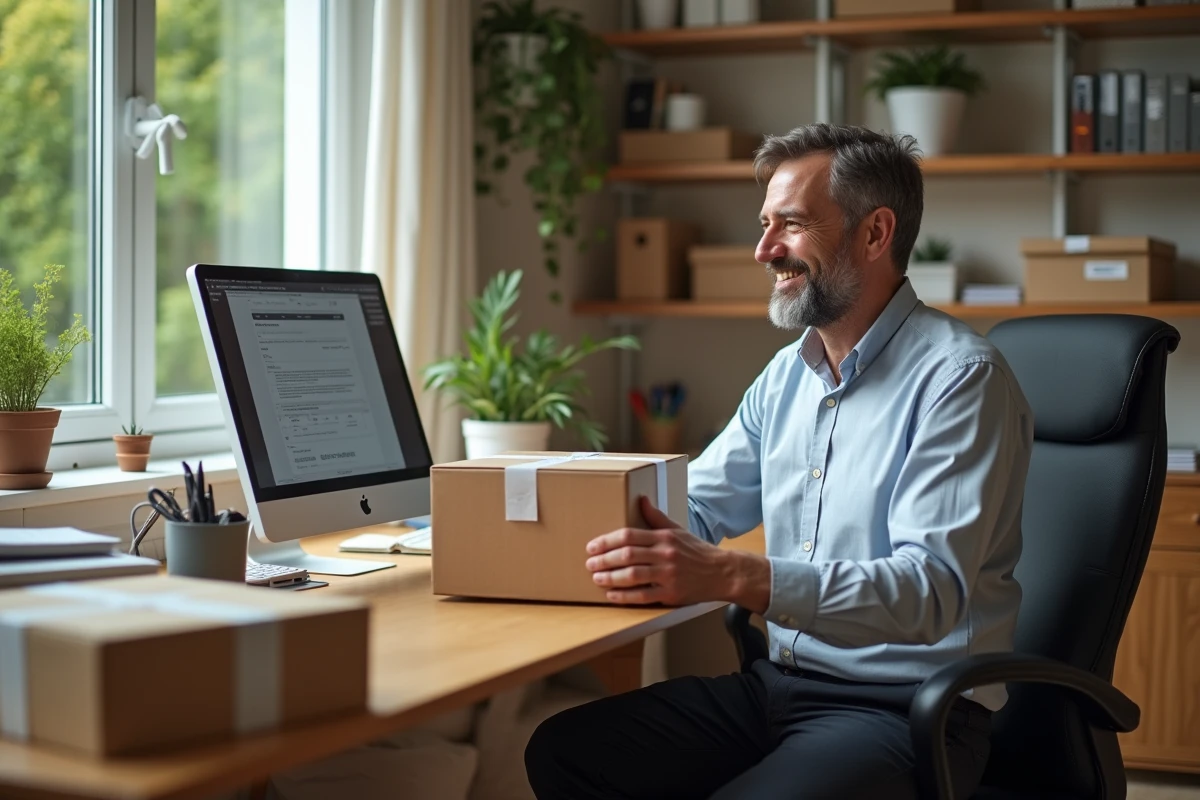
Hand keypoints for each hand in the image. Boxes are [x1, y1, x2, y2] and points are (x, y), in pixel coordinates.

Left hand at [585, 496, 769, 610]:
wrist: (722, 572)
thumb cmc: (696, 551)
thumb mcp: (677, 530)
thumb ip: (656, 517)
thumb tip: (641, 500)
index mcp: (664, 537)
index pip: (629, 535)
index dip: (607, 541)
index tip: (592, 546)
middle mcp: (665, 554)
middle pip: (627, 555)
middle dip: (604, 560)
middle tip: (590, 564)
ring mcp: (668, 575)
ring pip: (632, 575)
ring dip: (610, 577)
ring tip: (597, 578)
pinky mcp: (671, 594)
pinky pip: (643, 596)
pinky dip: (624, 596)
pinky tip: (612, 595)